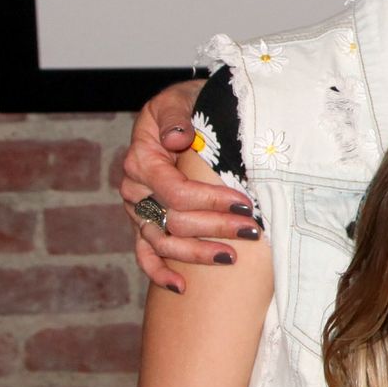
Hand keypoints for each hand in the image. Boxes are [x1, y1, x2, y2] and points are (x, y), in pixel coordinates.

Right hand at [119, 79, 256, 290]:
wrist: (180, 110)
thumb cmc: (186, 105)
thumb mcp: (179, 100)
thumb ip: (176, 118)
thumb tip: (177, 138)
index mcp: (143, 159)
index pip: (176, 191)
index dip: (210, 201)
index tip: (244, 204)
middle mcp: (136, 189)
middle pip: (174, 220)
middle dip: (215, 227)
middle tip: (251, 230)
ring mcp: (138, 209)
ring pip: (162, 242)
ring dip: (197, 254)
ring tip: (231, 257)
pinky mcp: (143, 222)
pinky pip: (145, 253)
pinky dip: (159, 272)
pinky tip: (182, 287)